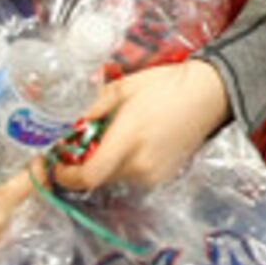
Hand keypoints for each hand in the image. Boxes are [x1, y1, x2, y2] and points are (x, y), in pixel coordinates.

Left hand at [54, 60, 230, 191]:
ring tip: (108, 139)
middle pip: (98, 178)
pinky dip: (122, 164)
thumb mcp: (122, 88)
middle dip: (83, 165)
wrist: (208, 95)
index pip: (88, 176)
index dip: (66, 175)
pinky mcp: (163, 177)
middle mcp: (140, 164)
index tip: (57, 163)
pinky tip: (129, 144)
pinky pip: (131, 177)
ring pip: (114, 178)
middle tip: (79, 144)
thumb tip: (69, 124)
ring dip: (103, 164)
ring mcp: (154, 174)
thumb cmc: (166, 86)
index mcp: (128, 139)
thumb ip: (92, 108)